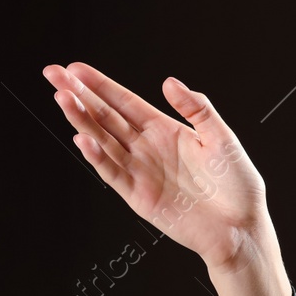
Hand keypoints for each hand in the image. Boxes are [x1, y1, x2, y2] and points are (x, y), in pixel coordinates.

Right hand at [40, 61, 273, 271]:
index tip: (75, 68)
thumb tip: (169, 82)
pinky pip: (113, 173)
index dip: (100, 85)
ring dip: (82, 120)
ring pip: (103, 141)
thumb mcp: (222, 139)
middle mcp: (147, 148)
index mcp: (166, 130)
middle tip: (54, 74)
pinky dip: (97, 156)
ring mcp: (140, 171)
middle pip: (106, 117)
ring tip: (62, 98)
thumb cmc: (238, 186)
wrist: (240, 228)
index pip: (125, 102)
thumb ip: (197, 109)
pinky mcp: (138, 196)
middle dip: (79, 95)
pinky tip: (83, 138)